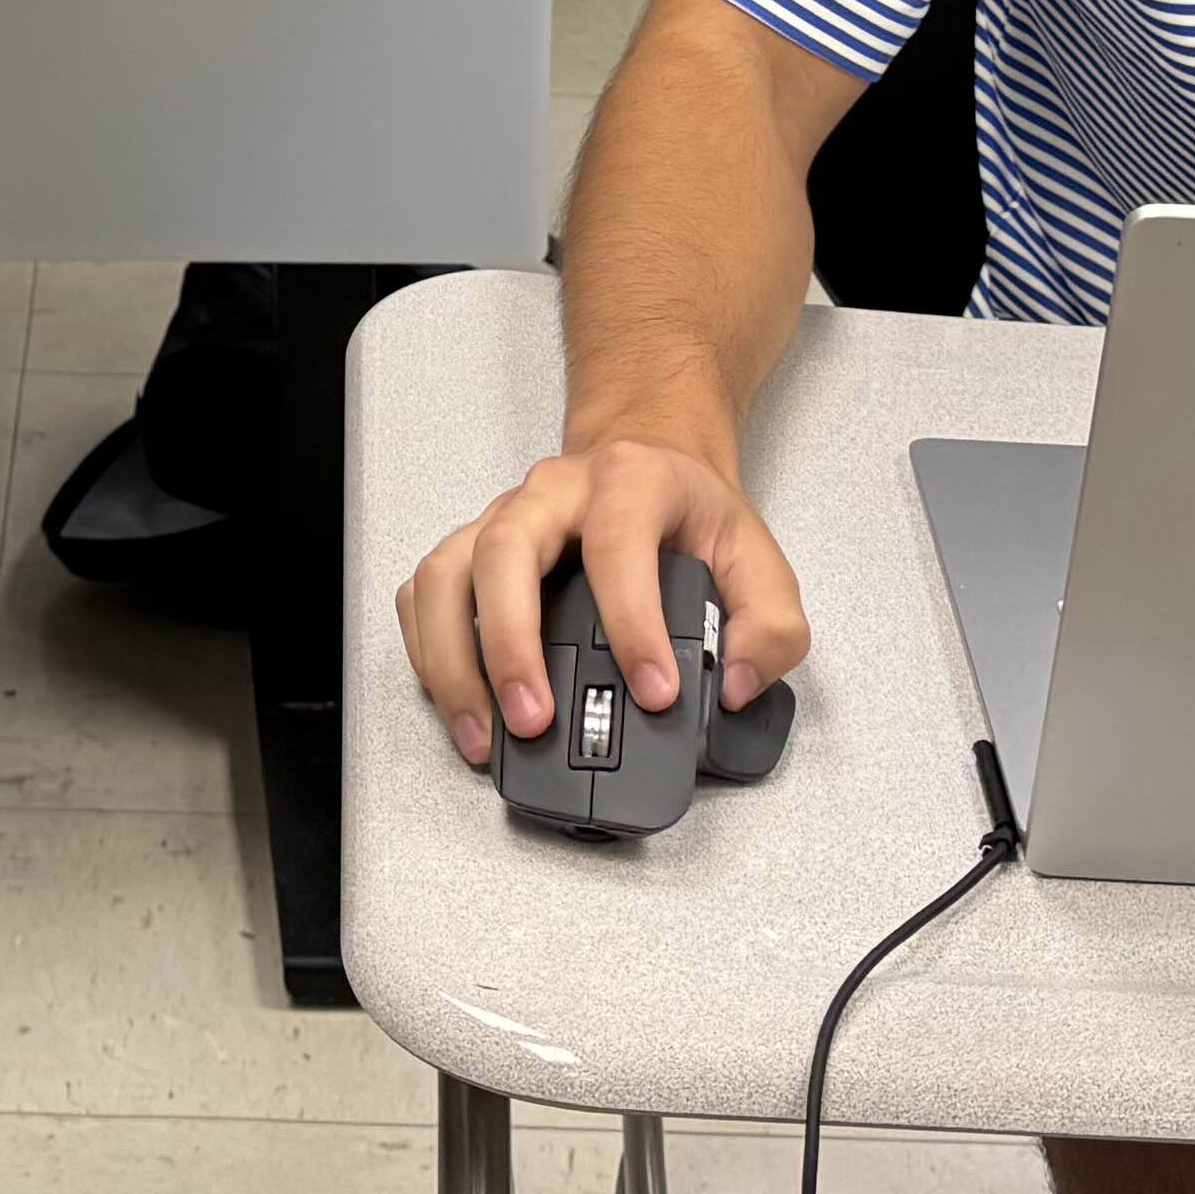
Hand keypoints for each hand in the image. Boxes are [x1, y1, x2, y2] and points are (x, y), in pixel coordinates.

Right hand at [395, 437, 814, 767]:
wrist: (646, 459)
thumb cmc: (691, 516)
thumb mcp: (759, 560)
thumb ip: (770, 629)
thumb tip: (731, 686)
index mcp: (631, 483)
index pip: (620, 546)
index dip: (634, 624)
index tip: (654, 694)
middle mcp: (553, 493)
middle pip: (506, 552)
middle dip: (514, 646)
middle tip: (536, 721)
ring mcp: (500, 518)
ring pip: (447, 575)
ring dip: (454, 660)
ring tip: (483, 734)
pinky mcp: (468, 549)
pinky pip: (424, 595)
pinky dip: (428, 652)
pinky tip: (456, 701)